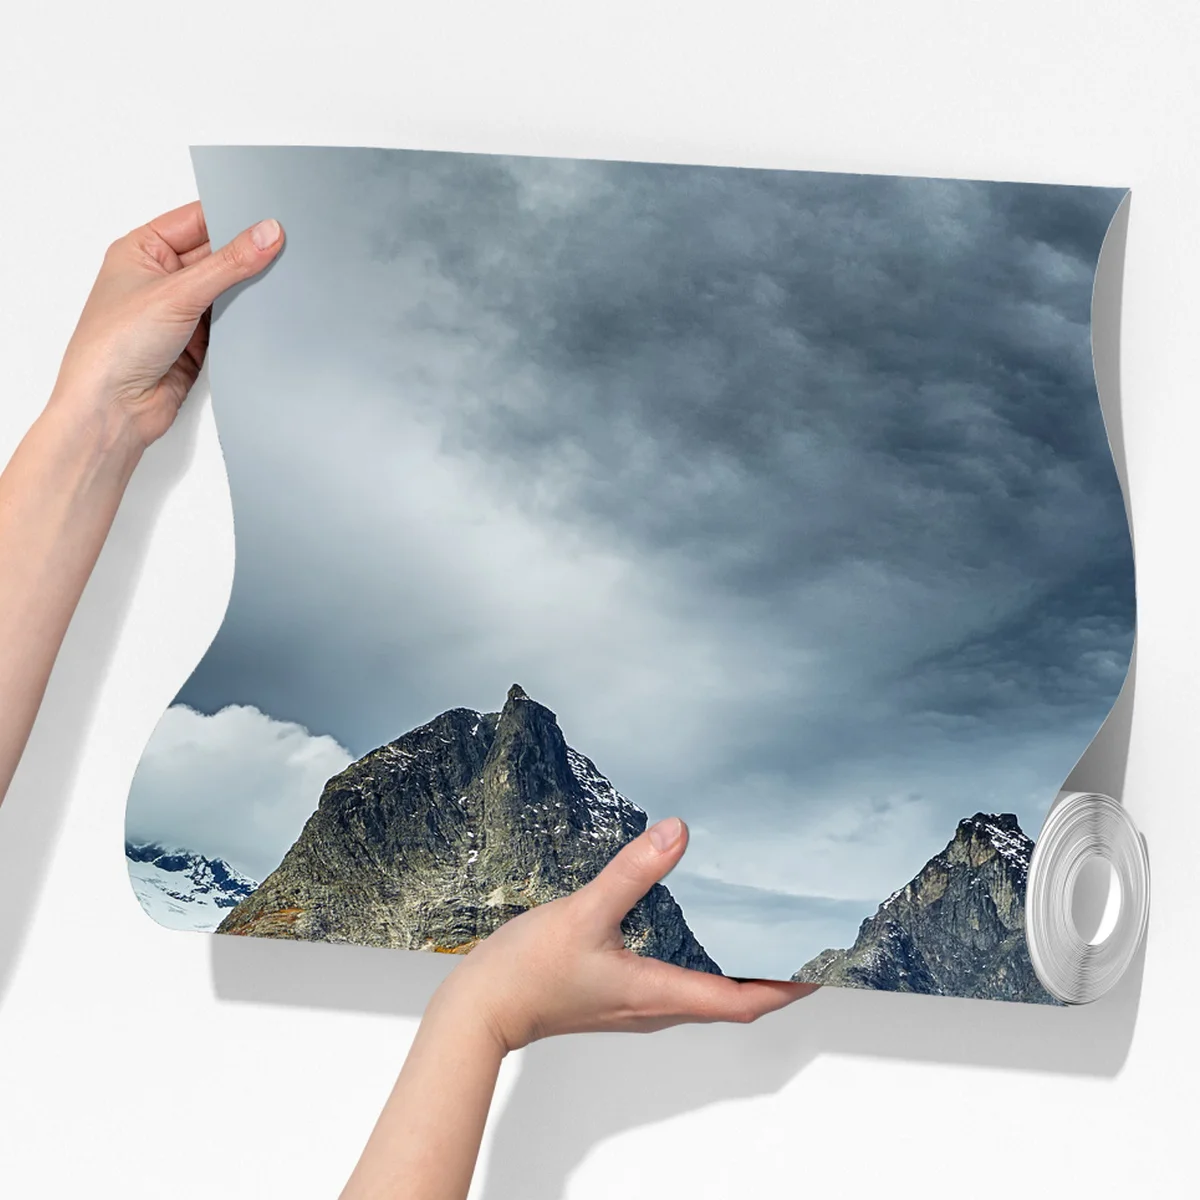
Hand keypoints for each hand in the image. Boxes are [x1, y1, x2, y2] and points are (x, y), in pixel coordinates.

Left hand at [50, 201, 283, 450]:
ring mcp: (180, 311)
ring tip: (281, 279)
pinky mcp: (198, 342)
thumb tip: (266, 234)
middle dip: (246, 255)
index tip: (269, 217)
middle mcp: (161, 278)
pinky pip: (233, 322)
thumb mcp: (178, 293)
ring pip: (227, 289)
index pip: (197, 220)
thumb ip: (228, 264)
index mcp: (142, 250)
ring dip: (248, 290)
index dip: (232, 216)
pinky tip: (267, 313)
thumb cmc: (114, 347)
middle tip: (284, 248)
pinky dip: (249, 319)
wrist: (114, 410)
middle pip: (216, 254)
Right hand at [432, 817, 816, 1054]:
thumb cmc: (528, 972)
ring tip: (759, 932)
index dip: (785, 986)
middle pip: (731, 999)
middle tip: (799, 942)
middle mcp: (655, 1006)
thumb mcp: (585, 912)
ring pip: (704, 991)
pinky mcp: (617, 994)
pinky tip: (694, 928)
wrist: (481, 1010)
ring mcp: (636, 1004)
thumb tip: (678, 833)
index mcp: (658, 994)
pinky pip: (676, 982)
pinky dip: (701, 962)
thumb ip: (633, 871)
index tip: (819, 966)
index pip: (741, 1001)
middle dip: (770, 976)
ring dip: (736, 969)